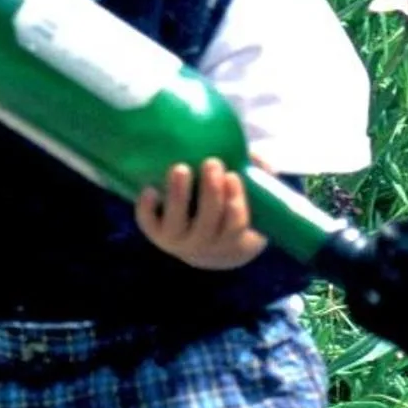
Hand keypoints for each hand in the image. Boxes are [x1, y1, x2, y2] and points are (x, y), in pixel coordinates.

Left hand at [134, 158, 268, 268]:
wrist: (204, 244)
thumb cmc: (230, 212)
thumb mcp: (249, 202)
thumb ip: (257, 179)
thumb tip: (263, 162)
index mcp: (229, 239)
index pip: (234, 226)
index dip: (234, 203)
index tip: (233, 175)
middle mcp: (201, 244)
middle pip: (206, 223)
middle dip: (210, 193)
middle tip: (212, 163)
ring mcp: (176, 240)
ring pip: (176, 223)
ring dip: (179, 196)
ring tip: (181, 169)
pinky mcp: (154, 232)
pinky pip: (147, 224)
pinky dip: (145, 208)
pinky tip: (150, 189)